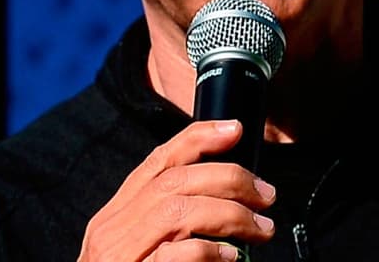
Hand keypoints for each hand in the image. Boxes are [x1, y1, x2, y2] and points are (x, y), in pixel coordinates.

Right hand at [78, 120, 276, 260]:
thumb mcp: (142, 250)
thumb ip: (169, 223)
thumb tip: (228, 196)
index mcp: (115, 217)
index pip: (157, 162)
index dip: (198, 138)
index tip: (236, 129)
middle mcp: (111, 231)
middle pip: (174, 181)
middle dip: (229, 178)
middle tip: (266, 195)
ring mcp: (118, 257)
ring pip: (177, 210)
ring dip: (230, 213)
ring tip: (261, 229)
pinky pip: (175, 255)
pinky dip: (209, 251)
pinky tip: (231, 258)